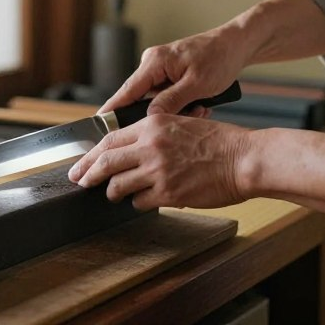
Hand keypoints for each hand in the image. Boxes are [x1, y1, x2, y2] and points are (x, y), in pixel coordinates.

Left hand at [68, 114, 250, 210]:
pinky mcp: (169, 193)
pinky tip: (143, 200)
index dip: (91, 154)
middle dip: (88, 174)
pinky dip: (137, 202)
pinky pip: (140, 201)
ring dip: (112, 192)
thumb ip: (154, 133)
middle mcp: (151, 146)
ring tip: (113, 194)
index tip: (82, 163)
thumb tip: (131, 146)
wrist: (244, 158)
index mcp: (153, 124)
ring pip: (118, 185)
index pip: (110, 138)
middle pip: (106, 161)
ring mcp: (158, 171)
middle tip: (79, 181)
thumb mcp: (181, 123)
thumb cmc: (220, 141)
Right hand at [100, 26, 249, 114]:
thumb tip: (148, 118)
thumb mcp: (197, 84)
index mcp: (154, 61)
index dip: (112, 110)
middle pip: (140, 99)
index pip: (126, 91)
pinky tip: (201, 104)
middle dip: (158, 114)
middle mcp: (152, 63)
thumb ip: (171, 101)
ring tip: (201, 108)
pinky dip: (181, 104)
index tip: (98, 126)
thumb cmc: (220, 58)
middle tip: (182, 119)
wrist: (237, 44)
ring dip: (175, 110)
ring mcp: (161, 69)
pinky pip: (167, 96)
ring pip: (157, 100)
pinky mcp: (170, 74)